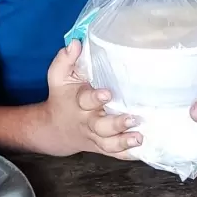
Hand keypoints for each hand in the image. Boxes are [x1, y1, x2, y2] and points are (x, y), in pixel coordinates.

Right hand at [41, 41, 142, 157]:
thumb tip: (76, 43)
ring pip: (108, 144)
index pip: (86, 100)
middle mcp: (87, 121)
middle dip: (116, 124)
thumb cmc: (62, 97)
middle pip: (100, 126)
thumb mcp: (58, 76)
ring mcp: (95, 136)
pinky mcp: (102, 146)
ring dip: (123, 142)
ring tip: (139, 138)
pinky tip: (141, 150)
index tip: (107, 94)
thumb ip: (66, 59)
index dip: (96, 98)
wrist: (55, 129)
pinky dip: (127, 154)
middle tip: (132, 118)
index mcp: (78, 103)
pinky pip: (114, 154)